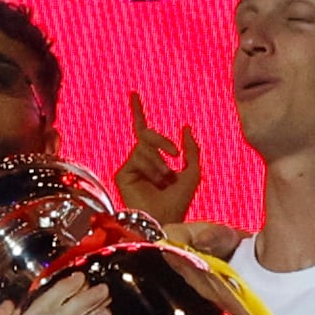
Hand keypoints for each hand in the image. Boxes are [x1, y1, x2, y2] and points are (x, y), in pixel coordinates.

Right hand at [116, 94, 205, 229]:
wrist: (165, 220)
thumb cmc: (179, 202)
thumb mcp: (193, 173)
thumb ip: (192, 150)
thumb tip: (186, 127)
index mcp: (156, 161)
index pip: (145, 132)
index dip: (138, 112)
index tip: (133, 94)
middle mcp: (141, 162)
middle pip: (146, 135)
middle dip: (162, 141)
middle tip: (175, 154)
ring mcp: (130, 167)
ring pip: (144, 146)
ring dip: (160, 162)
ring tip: (164, 181)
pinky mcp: (122, 173)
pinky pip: (138, 155)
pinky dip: (151, 165)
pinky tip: (154, 181)